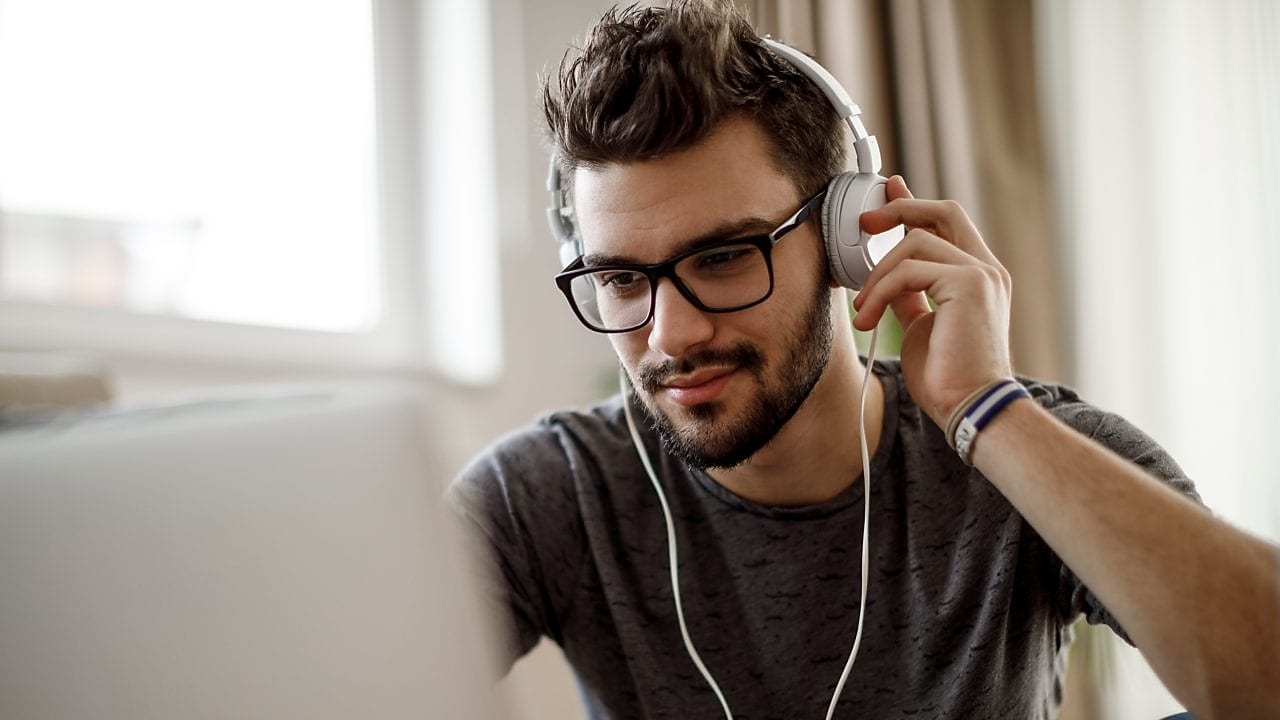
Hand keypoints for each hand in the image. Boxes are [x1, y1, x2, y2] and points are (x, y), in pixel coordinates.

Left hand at [851, 176, 1013, 427]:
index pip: (948, 224)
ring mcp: (981, 274)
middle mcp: (986, 269)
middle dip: (899, 208)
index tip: (888, 190)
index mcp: (978, 277)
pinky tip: (868, 319)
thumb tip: (884, 277)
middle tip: (864, 223)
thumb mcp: (921, 326)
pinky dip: (880, 291)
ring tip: (863, 313)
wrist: (970, 408)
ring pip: (915, 242)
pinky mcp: (969, 285)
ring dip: (876, 275)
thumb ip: (909, 296)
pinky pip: (909, 270)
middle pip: (944, 211)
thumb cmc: (948, 377)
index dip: (915, 204)